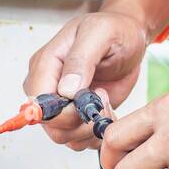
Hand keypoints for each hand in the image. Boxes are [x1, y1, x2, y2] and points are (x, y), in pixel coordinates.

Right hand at [23, 10, 147, 150]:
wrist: (130, 37)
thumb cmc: (115, 30)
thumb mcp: (100, 33)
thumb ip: (81, 59)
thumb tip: (66, 89)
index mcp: (46, 64)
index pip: (38, 101)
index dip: (62, 111)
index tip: (88, 100)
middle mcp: (49, 86)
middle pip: (49, 124)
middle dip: (79, 122)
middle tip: (102, 101)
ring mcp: (62, 103)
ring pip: (62, 136)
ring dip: (88, 129)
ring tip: (106, 105)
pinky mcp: (77, 115)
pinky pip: (77, 139)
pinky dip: (94, 134)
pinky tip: (107, 114)